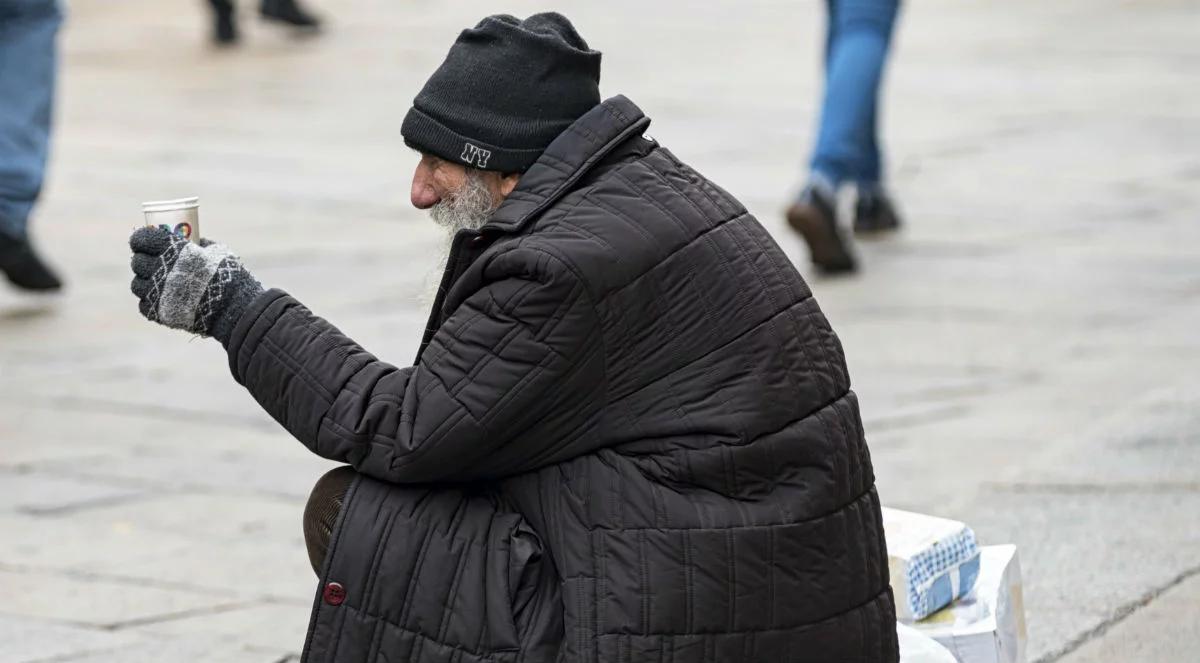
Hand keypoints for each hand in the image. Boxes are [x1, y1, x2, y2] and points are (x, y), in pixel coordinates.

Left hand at [129, 226, 263, 342]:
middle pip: (137, 262)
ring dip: (145, 282)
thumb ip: (200, 245)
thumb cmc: (229, 277)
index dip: (140, 239)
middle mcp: (160, 270)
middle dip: (143, 260)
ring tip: (157, 283)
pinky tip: (162, 299)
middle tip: (151, 262)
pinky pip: (144, 304)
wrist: (233, 309)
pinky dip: (151, 301)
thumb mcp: (217, 252)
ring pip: (137, 284)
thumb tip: (193, 241)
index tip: (143, 241)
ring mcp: (157, 293)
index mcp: (172, 250)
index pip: (142, 239)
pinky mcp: (158, 312)